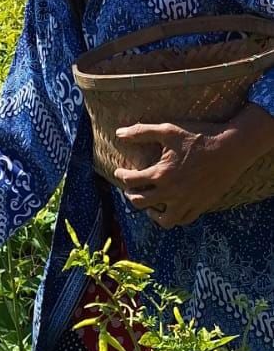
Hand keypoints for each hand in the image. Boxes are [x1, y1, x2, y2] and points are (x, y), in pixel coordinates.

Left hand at [113, 121, 248, 228]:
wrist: (231, 147)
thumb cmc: (198, 136)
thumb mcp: (168, 130)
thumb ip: (141, 132)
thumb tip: (118, 133)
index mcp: (161, 174)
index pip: (131, 181)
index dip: (121, 175)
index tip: (120, 172)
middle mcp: (172, 192)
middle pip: (140, 202)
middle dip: (130, 194)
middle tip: (130, 188)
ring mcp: (188, 201)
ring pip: (162, 220)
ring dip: (150, 212)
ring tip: (148, 203)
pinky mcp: (202, 205)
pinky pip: (183, 220)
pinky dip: (172, 218)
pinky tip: (168, 208)